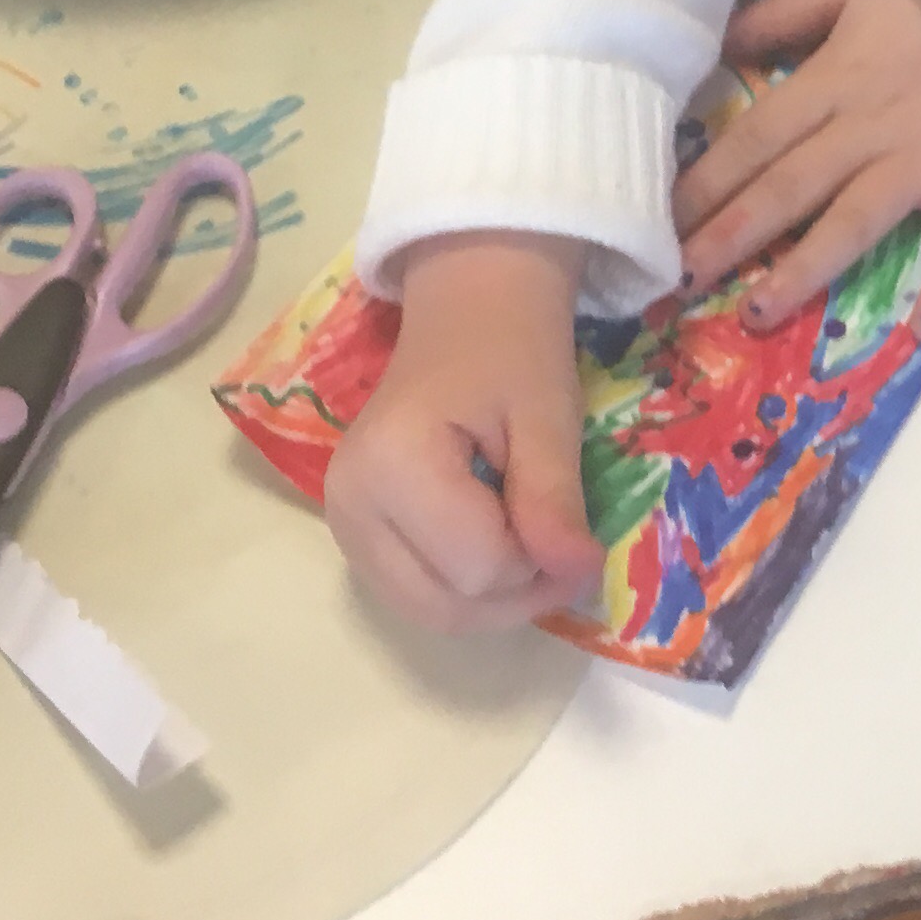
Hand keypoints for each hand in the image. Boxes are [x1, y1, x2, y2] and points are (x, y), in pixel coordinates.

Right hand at [323, 231, 606, 635]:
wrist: (466, 307)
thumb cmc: (511, 348)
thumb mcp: (548, 415)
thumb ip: (554, 500)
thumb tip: (579, 578)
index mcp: (392, 464)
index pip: (479, 569)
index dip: (541, 562)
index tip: (578, 528)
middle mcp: (348, 505)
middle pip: (446, 607)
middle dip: (519, 593)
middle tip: (564, 547)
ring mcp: (341, 523)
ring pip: (428, 612)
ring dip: (495, 599)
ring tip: (532, 541)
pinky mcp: (351, 532)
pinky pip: (414, 593)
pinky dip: (464, 587)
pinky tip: (494, 540)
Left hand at [676, 0, 920, 338]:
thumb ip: (781, 15)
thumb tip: (712, 46)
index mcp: (836, 78)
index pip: (758, 137)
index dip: (707, 182)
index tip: (659, 224)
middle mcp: (872, 125)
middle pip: (793, 185)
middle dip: (734, 234)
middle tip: (682, 281)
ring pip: (855, 220)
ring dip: (806, 269)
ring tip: (757, 313)